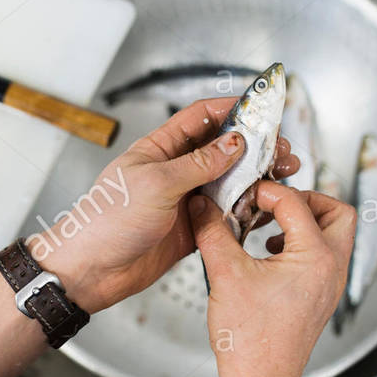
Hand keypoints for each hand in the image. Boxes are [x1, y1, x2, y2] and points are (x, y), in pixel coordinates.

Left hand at [31, 97, 298, 312]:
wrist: (92, 270)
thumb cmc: (108, 220)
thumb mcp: (157, 183)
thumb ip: (199, 163)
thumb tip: (234, 142)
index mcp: (160, 149)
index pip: (200, 117)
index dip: (232, 108)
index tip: (262, 106)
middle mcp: (174, 171)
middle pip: (222, 149)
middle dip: (254, 145)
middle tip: (281, 149)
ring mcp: (185, 200)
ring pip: (229, 182)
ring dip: (256, 177)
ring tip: (284, 174)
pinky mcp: (192, 228)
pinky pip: (226, 214)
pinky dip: (247, 209)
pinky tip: (266, 205)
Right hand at [189, 182, 354, 376]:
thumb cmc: (250, 340)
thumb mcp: (225, 274)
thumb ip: (213, 231)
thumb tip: (203, 207)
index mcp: (315, 257)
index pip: (296, 203)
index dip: (268, 192)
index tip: (246, 195)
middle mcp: (331, 269)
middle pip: (338, 213)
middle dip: (307, 201)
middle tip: (275, 204)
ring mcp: (329, 286)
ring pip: (333, 237)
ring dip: (304, 224)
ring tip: (269, 230)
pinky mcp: (320, 300)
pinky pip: (322, 259)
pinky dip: (301, 248)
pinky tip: (269, 257)